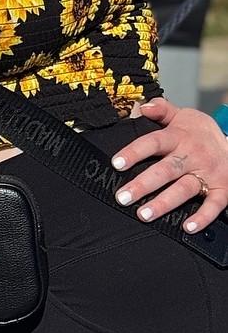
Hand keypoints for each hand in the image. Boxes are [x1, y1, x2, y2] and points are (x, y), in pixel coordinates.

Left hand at [112, 98, 227, 230]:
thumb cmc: (201, 133)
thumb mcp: (182, 115)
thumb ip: (161, 110)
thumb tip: (141, 106)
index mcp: (179, 137)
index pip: (153, 142)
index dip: (134, 152)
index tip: (116, 163)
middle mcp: (193, 156)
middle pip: (166, 170)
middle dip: (143, 184)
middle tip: (123, 196)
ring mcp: (208, 173)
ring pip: (185, 189)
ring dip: (164, 203)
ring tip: (144, 214)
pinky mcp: (223, 188)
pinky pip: (214, 205)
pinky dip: (202, 217)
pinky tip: (187, 226)